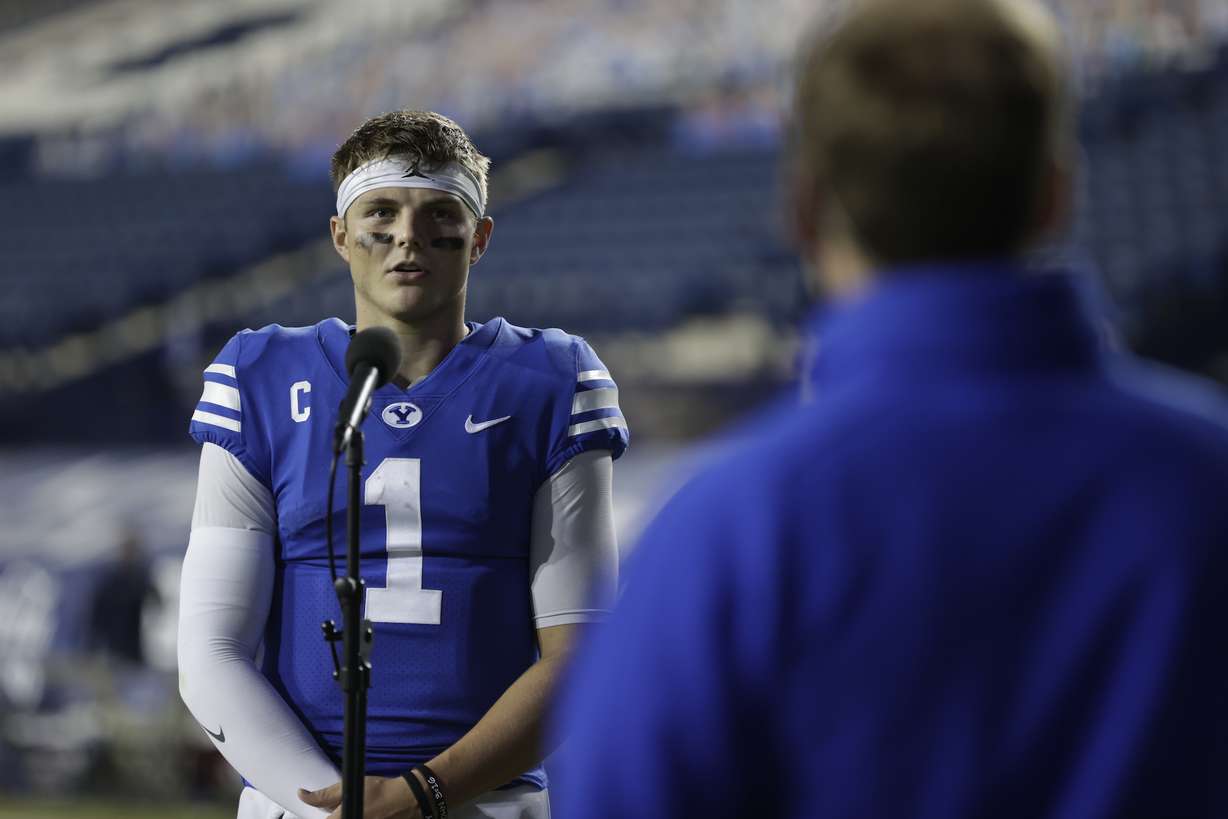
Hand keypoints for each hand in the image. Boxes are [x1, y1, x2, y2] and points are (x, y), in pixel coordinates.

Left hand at [299, 776, 420, 818]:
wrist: (406, 800)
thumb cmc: (378, 791)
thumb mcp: (348, 787)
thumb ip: (322, 795)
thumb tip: (301, 794)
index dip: (321, 815)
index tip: (330, 807)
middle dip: (333, 814)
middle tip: (343, 805)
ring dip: (342, 815)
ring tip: (356, 806)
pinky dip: (353, 814)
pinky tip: (362, 811)